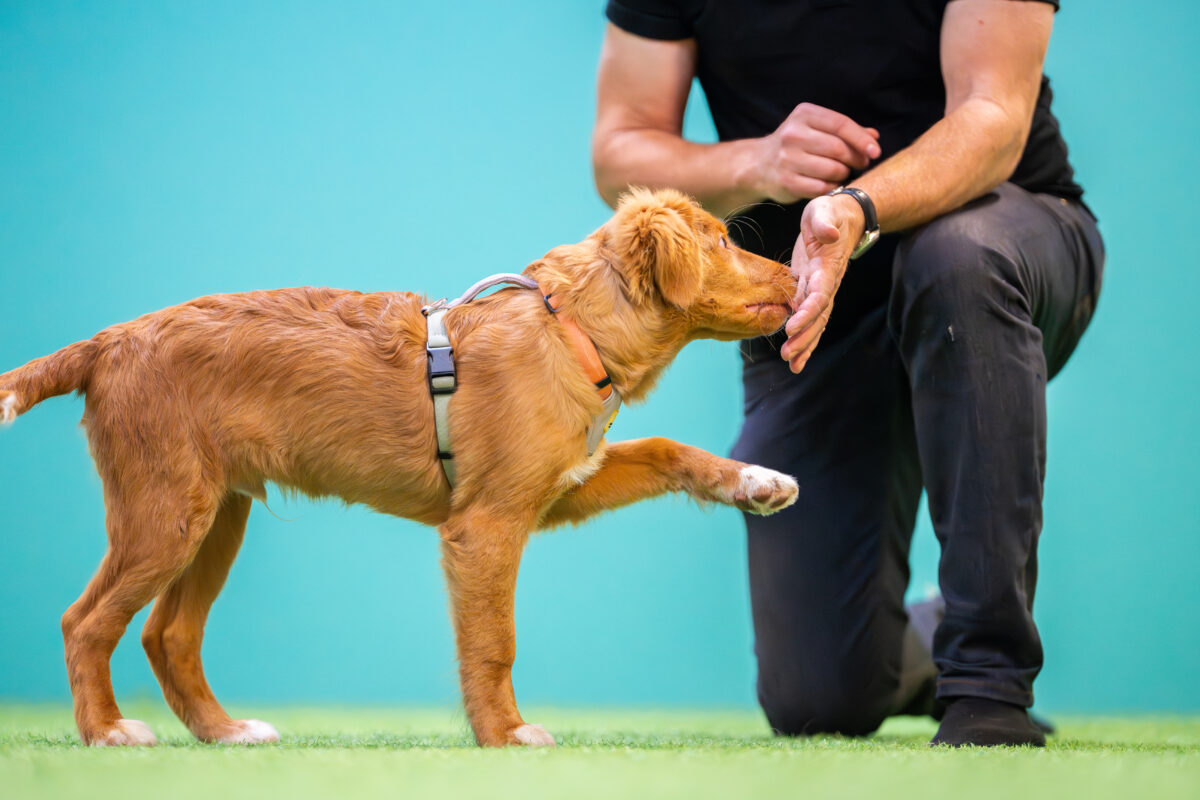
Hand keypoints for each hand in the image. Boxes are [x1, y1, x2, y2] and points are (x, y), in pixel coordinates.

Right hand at [751, 103, 880, 201]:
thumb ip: (845, 131)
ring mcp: (788, 159)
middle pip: (838, 148)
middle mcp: (793, 134)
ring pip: (832, 169)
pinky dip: (830, 187)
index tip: (875, 151)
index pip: (840, 124)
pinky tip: (829, 184)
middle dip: (855, 158)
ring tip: (841, 173)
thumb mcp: (816, 129)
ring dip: (843, 174)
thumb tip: (874, 137)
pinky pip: (820, 187)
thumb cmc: (795, 145)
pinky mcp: (786, 181)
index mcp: (803, 115)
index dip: (861, 139)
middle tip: (861, 163)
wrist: (758, 164)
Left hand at [780, 193, 865, 372]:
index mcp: (827, 267)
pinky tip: (795, 358)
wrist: (841, 219)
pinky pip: (808, 318)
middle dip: (804, 337)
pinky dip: (802, 338)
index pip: (819, 294)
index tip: (792, 326)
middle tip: (788, 355)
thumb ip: (824, 222)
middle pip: (818, 316)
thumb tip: (828, 235)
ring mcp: (819, 289)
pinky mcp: (810, 290)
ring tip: (791, 364)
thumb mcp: (824, 210)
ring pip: (814, 322)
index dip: (807, 312)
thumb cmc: (830, 213)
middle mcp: (826, 283)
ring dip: (804, 344)